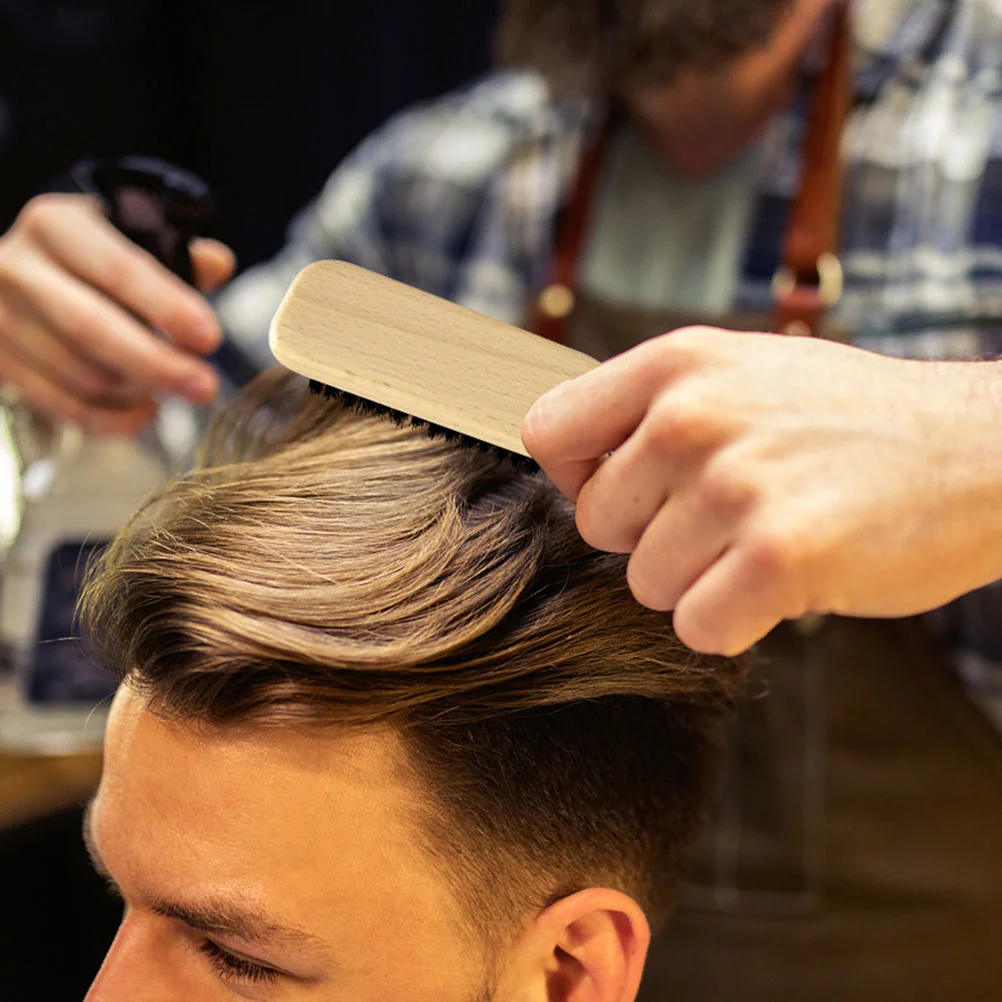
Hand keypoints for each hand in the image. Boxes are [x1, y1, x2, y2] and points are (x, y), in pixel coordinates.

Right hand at [0, 193, 235, 433]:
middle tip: (206, 386)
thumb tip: (217, 264)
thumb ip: (179, 254)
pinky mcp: (1, 366)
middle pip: (91, 329)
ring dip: (141, 390)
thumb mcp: (134, 240)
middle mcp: (17, 269)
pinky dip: (116, 420)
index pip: (117, 269)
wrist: (31, 277)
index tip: (210, 338)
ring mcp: (1, 320)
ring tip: (178, 385)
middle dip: (157, 363)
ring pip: (82, 374)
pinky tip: (147, 411)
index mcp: (56, 226)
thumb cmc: (99, 261)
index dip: (167, 306)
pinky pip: (66, 408)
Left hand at [523, 327, 1001, 654]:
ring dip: (701, 580)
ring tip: (766, 539)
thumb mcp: (742, 372)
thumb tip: (565, 456)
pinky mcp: (781, 555)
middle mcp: (693, 416)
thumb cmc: (850, 420)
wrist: (980, 450)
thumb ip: (652, 406)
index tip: (629, 488)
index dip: (578, 476)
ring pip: (645, 583)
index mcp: (676, 364)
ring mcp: (736, 485)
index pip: (548, 432)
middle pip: (595, 524)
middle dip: (651, 536)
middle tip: (727, 516)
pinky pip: (697, 626)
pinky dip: (735, 622)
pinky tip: (784, 582)